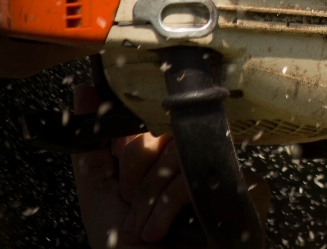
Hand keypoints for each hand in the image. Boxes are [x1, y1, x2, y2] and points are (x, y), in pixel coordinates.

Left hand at [71, 84, 270, 247]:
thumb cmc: (129, 248)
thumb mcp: (98, 193)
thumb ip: (91, 143)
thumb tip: (84, 92)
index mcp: (164, 150)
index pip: (150, 117)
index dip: (129, 145)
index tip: (117, 167)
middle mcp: (196, 153)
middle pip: (163, 130)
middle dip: (135, 175)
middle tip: (130, 205)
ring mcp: (221, 166)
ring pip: (179, 151)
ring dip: (150, 197)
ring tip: (145, 227)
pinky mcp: (243, 183)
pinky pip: (199, 172)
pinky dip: (170, 204)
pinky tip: (162, 228)